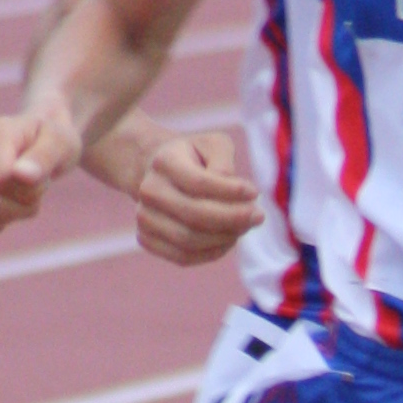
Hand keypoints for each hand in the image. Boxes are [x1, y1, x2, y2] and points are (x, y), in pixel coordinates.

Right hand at [0, 95, 80, 235]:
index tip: (43, 176)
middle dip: (21, 207)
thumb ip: (44, 157)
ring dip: (5, 217)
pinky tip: (4, 206)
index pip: (2, 181)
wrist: (39, 141)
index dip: (30, 191)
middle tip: (34, 188)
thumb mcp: (61, 145)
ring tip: (19, 195)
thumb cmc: (53, 142)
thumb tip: (20, 174)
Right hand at [133, 126, 262, 264]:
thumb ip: (224, 162)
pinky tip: (228, 239)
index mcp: (164, 161)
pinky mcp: (146, 239)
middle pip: (195, 215)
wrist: (158, 173)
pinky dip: (212, 253)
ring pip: (190, 240)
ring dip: (225, 238)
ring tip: (244, 226)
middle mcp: (149, 190)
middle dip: (233, 219)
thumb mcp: (213, 145)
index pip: (199, 183)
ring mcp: (144, 217)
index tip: (254, 193)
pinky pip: (183, 257)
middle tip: (258, 216)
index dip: (231, 192)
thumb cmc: (194, 158)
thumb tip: (233, 191)